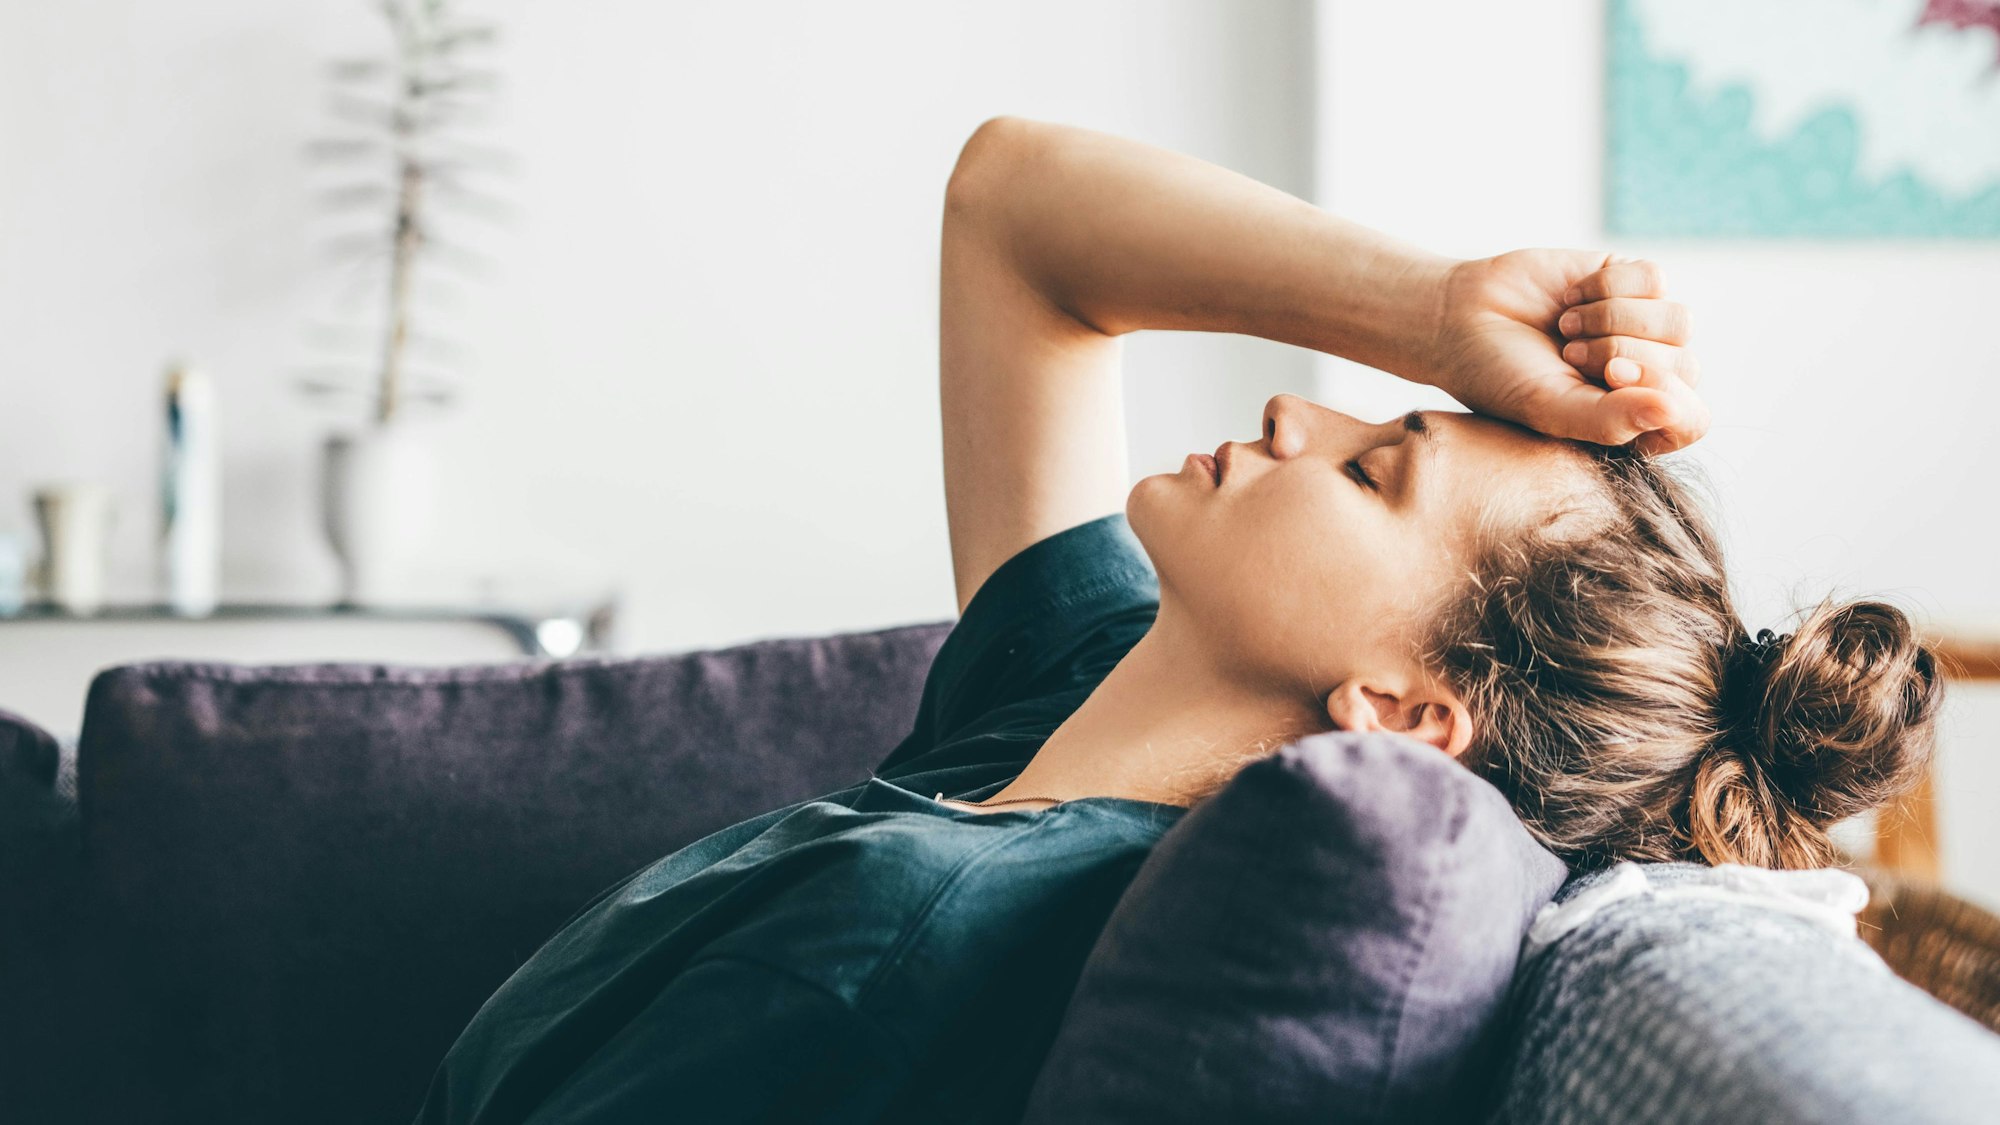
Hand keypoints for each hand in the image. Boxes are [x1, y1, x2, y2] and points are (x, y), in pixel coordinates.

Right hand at [1428, 250, 1707, 454]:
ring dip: (1613, 321)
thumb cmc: (1500, 377)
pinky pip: (1655, 279)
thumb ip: (1612, 420)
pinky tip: (1571, 297)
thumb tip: (1674, 410)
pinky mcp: (1631, 282)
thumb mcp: (1551, 410)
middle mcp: (1647, 377)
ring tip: (1567, 328)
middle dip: (1622, 354)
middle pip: (1685, 367)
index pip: (1689, 419)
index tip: (1608, 378)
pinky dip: (1607, 286)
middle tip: (1569, 354)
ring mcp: (1644, 328)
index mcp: (1632, 421)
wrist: (1460, 317)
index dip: (1658, 396)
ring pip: (1678, 322)